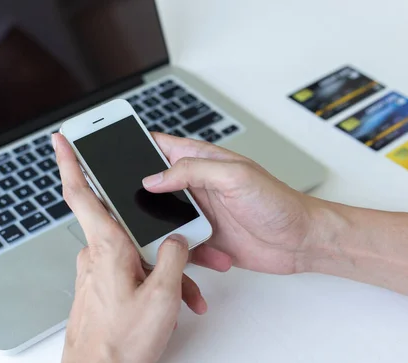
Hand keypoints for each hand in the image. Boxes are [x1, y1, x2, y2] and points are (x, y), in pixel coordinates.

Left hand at [53, 134, 230, 362]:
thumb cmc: (120, 343)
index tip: (61, 139)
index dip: (71, 163)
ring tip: (188, 297)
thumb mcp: (162, 295)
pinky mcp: (102, 288)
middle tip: (186, 264)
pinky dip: (154, 284)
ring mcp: (98, 273)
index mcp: (106, 247)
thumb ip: (174, 257)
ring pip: (139, 257)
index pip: (82, 193)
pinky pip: (133, 274)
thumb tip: (177, 240)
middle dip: (163, 243)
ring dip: (166, 273)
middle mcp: (97, 255)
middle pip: (133, 230)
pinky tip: (174, 305)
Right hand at [143, 133, 322, 274]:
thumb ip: (192, 171)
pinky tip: (212, 256)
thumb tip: (153, 178)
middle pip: (152, 188)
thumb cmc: (278, 202)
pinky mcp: (204, 239)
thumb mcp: (235, 177)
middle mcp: (195, 186)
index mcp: (201, 161)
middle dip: (138, 200)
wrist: (300, 241)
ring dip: (164, 234)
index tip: (107, 153)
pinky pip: (180, 247)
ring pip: (161, 221)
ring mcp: (198, 213)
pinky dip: (186, 255)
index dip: (133, 145)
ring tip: (186, 240)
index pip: (158, 146)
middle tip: (126, 212)